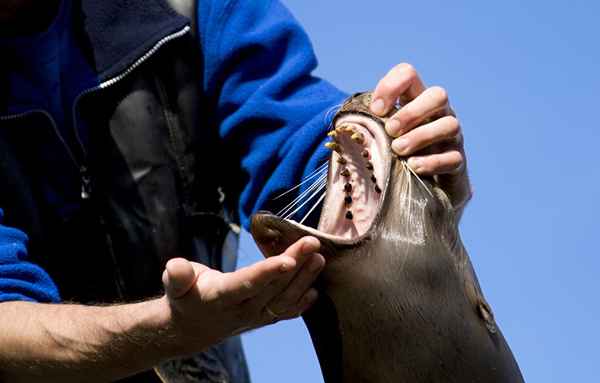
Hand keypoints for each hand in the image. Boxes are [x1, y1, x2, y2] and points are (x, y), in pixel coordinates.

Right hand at [161, 236, 323, 353]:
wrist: (190, 329)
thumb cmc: (184, 296)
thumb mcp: (174, 284)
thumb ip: (176, 276)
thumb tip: (176, 266)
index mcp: (219, 298)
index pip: (247, 284)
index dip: (267, 272)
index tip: (288, 260)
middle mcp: (241, 310)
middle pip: (273, 287)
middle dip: (295, 264)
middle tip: (312, 242)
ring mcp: (254, 317)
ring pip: (284, 299)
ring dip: (304, 279)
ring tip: (318, 258)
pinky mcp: (262, 319)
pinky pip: (285, 313)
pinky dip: (302, 303)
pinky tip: (315, 289)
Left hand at [370, 63, 470, 207]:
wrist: (424, 188)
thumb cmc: (394, 155)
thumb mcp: (379, 136)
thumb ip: (366, 126)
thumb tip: (340, 127)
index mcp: (415, 101)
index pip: (408, 74)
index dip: (392, 86)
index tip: (377, 110)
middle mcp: (438, 114)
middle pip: (438, 95)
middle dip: (412, 112)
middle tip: (390, 130)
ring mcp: (451, 137)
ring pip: (450, 124)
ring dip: (421, 136)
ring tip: (398, 150)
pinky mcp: (457, 162)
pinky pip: (453, 157)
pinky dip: (432, 161)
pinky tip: (412, 167)